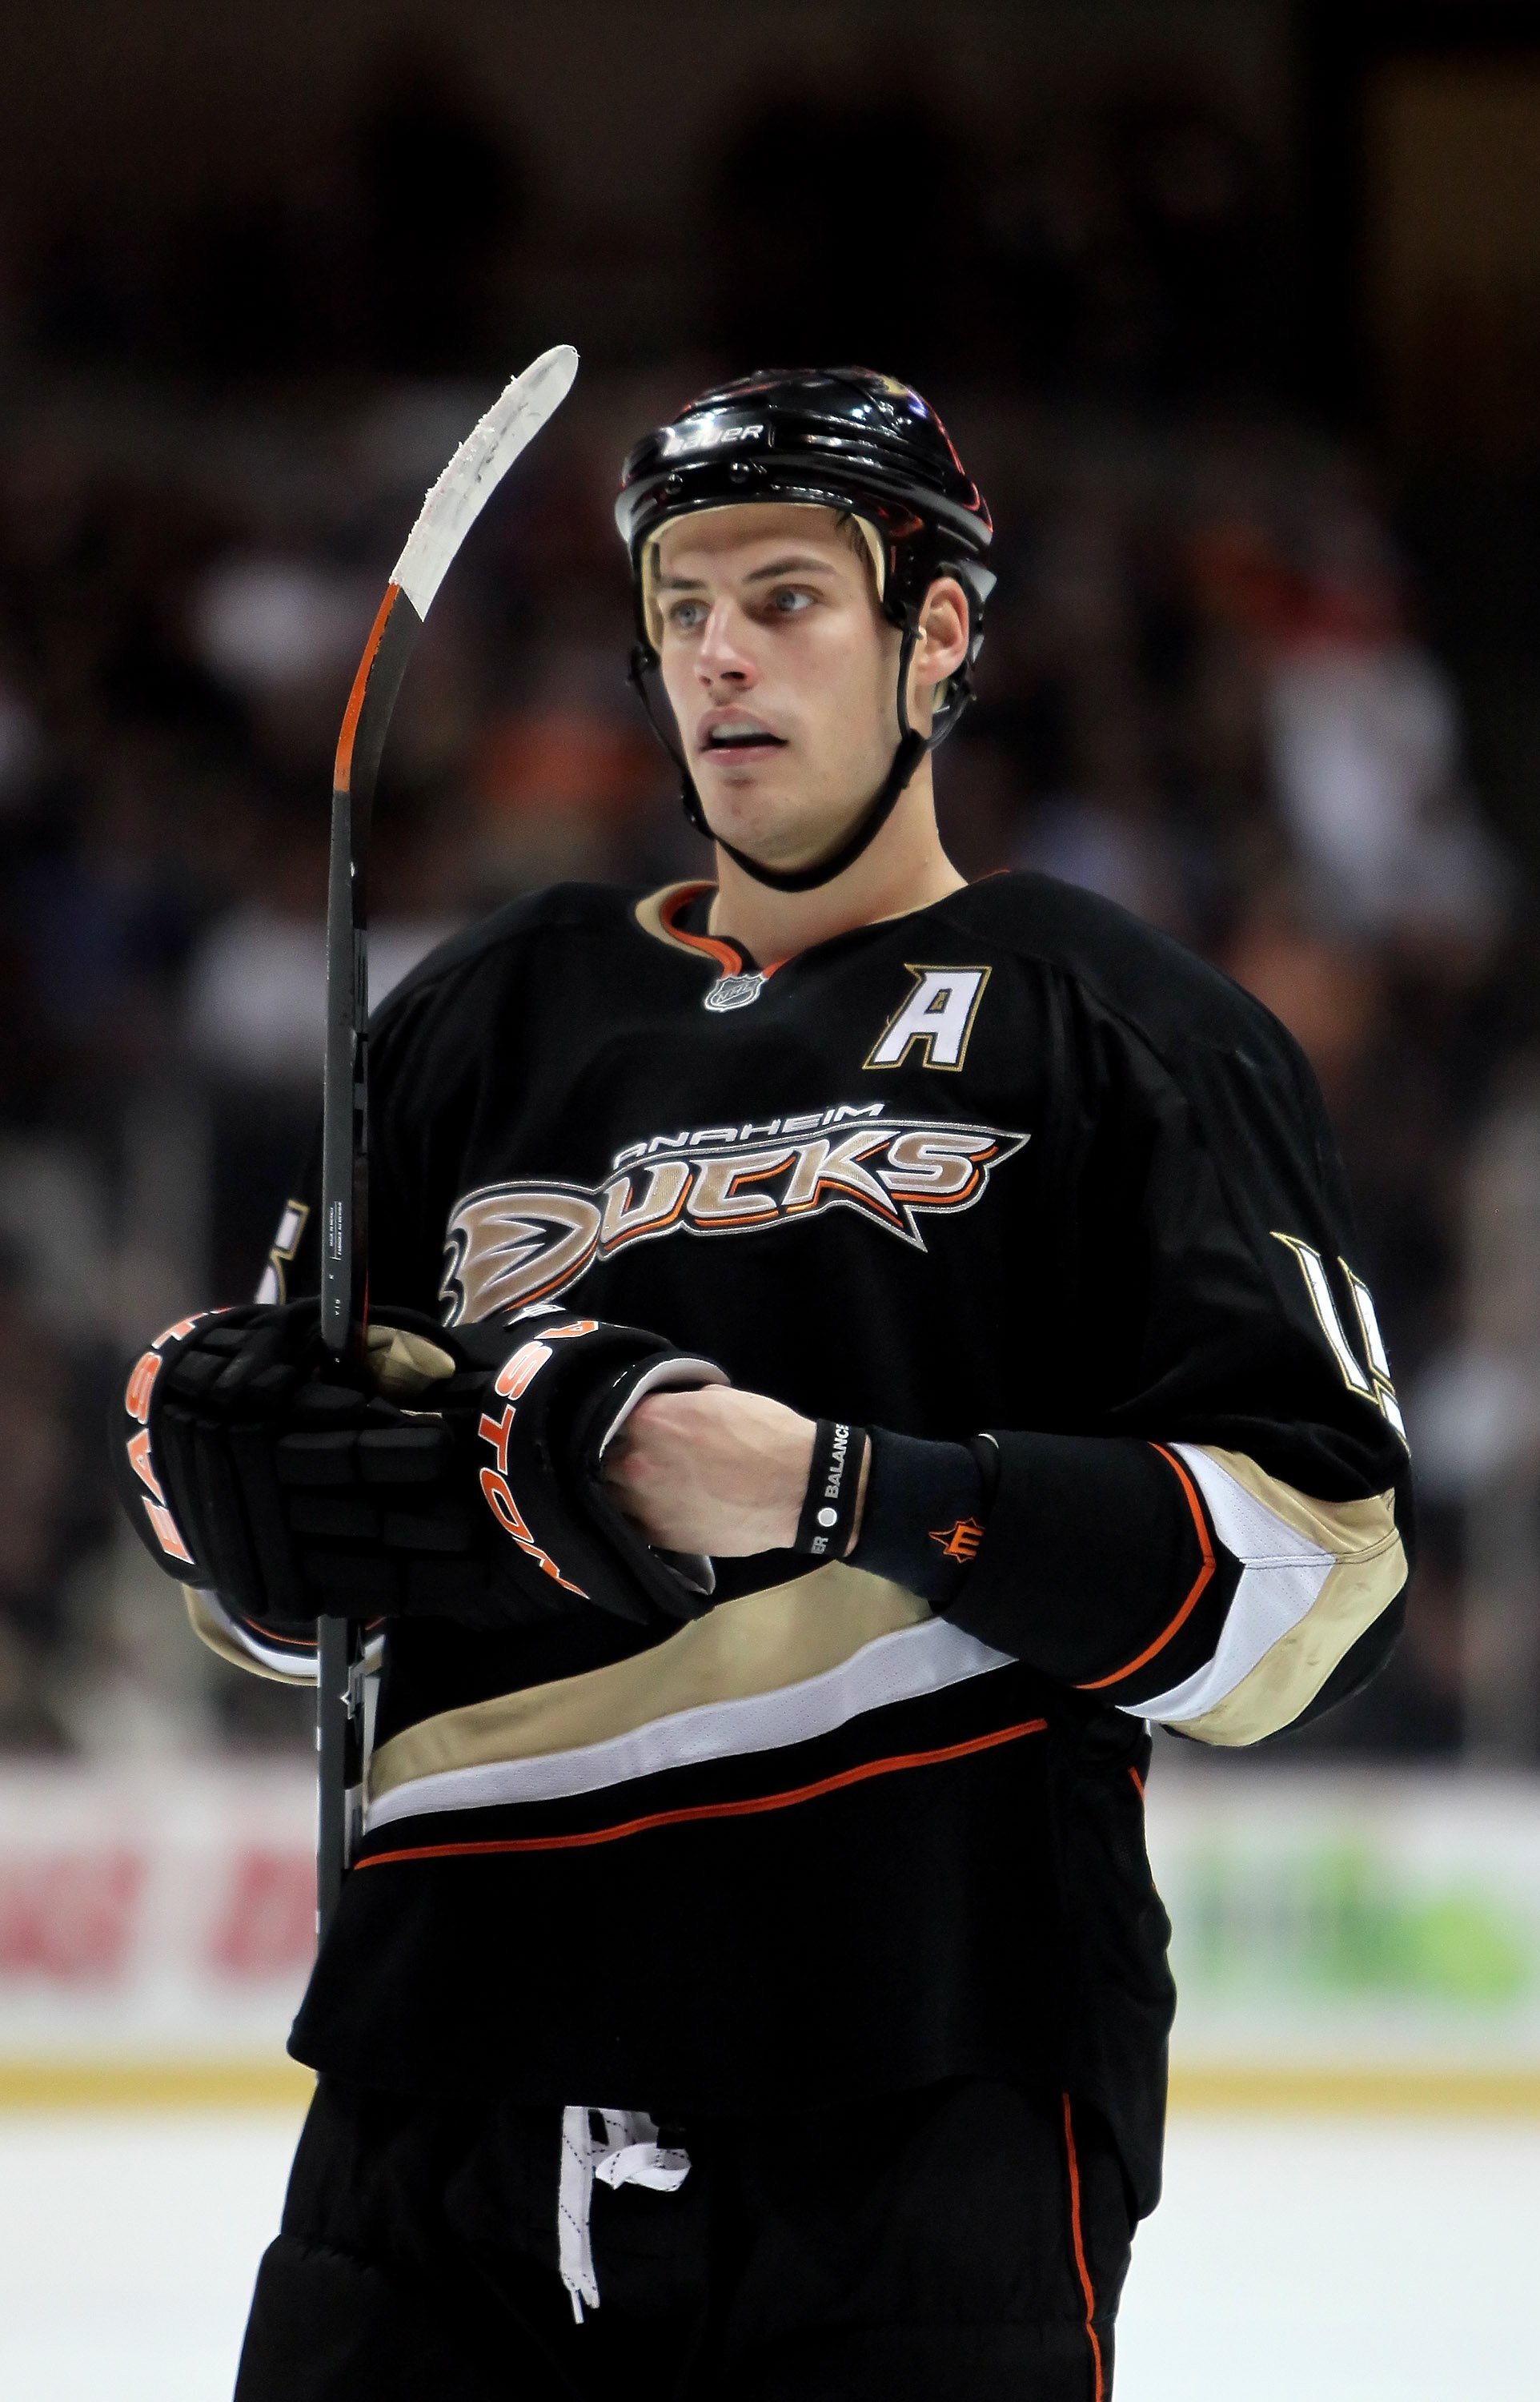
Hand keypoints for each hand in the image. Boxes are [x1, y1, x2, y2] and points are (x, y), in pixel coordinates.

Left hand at [603, 1386, 815, 1556]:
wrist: (799, 1488)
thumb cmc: (767, 1435)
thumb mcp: (722, 1398)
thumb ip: (682, 1401)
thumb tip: (671, 1405)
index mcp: (650, 1419)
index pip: (612, 1414)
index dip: (621, 1418)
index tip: (632, 1423)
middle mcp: (636, 1461)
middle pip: (601, 1455)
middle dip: (614, 1453)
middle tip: (634, 1454)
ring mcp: (644, 1503)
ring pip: (609, 1493)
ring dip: (619, 1487)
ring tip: (639, 1485)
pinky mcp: (658, 1536)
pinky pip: (630, 1523)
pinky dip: (634, 1516)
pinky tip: (650, 1509)